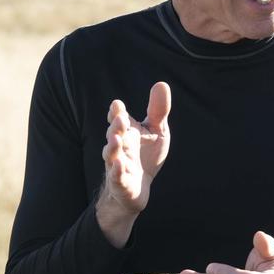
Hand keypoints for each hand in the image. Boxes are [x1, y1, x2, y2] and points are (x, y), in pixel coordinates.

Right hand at [96, 82, 171, 245]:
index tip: (117, 105)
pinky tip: (120, 165)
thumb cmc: (145, 157)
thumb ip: (158, 111)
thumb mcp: (156, 132)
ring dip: (112, 147)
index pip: (118, 120)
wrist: (138, 189)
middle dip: (116, 127)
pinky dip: (117, 171)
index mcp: (126, 133)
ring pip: (111, 156)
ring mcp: (117, 165)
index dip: (116, 113)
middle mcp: (119, 147)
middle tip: (120, 119)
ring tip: (116, 139)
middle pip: (114, 135)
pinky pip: (117, 177)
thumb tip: (161, 83)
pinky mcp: (121, 183)